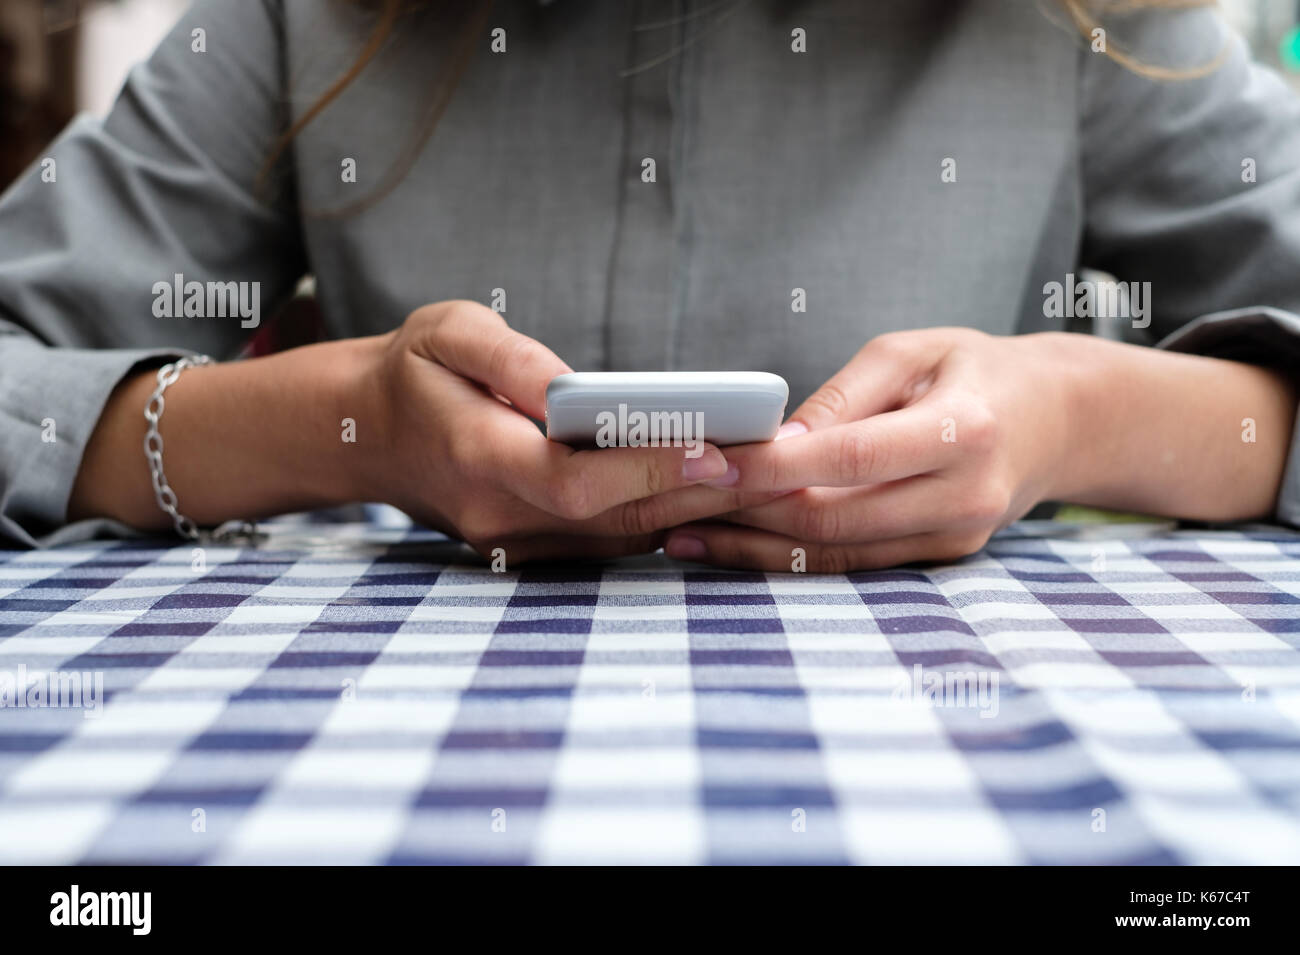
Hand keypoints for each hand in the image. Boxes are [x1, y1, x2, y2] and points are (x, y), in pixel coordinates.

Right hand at [357, 300, 778, 562]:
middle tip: (782, 465)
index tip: (721, 447)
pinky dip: (666, 512)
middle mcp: (500, 517)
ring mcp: (516, 543)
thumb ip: (509, 357)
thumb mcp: (446, 331)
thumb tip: (572, 388)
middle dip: (702, 492)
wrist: (367, 435)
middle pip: (619, 516)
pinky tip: (719, 485)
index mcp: (477, 457)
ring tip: (771, 475)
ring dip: (696, 508)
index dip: (651, 467)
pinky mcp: (534, 548)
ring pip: (624, 534)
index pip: (577, 481)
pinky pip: (613, 537)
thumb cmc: (414, 370)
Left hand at [663, 328, 1075, 570]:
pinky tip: (733, 547)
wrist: (1058, 421)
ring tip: (681, 537)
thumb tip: (776, 440)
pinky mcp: (940, 559)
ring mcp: (956, 538)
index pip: (855, 455)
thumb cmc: (973, 371)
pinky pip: (853, 564)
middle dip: (748, 515)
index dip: (779, 465)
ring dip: (754, 549)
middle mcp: (965, 496)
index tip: (713, 462)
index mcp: (965, 428)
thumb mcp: (912, 351)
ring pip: (838, 554)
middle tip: (674, 505)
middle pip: (837, 517)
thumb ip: (844, 395)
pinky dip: (789, 557)